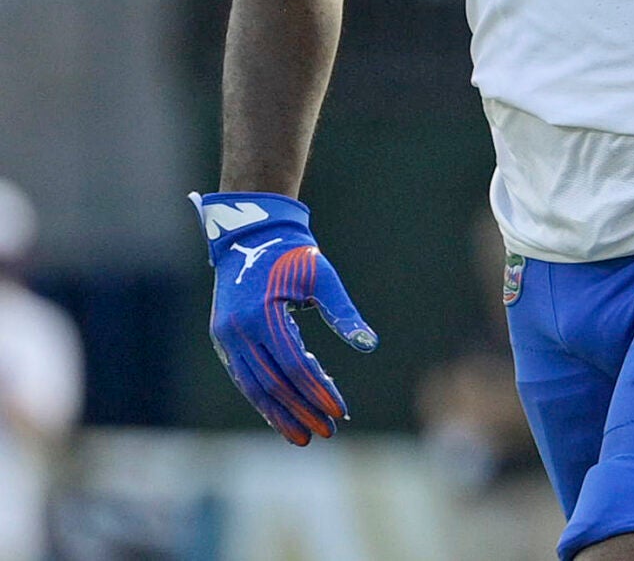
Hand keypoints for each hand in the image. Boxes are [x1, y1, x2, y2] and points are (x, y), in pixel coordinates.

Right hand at [190, 192, 376, 443]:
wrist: (251, 237)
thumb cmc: (294, 255)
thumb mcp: (323, 278)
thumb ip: (344, 312)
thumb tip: (370, 344)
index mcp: (261, 316)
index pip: (294, 366)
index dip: (318, 391)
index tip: (341, 411)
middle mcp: (237, 332)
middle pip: (272, 384)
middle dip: (301, 410)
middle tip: (327, 431)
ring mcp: (226, 339)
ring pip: (254, 387)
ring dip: (280, 414)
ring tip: (305, 436)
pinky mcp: (223, 342)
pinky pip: (245, 378)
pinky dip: (264, 399)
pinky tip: (283, 415)